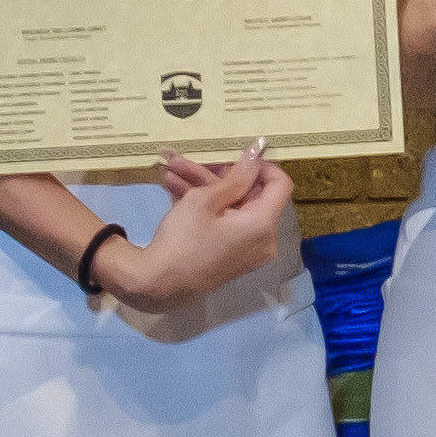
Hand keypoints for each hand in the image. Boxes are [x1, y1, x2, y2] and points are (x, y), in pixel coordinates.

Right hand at [101, 147, 298, 306]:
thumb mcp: (205, 200)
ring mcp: (246, 249)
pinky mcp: (229, 254)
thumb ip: (236, 175)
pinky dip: (202, 205)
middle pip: (248, 194)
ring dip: (201, 185)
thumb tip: (259, 151)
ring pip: (229, 206)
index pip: (280, 184)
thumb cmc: (183, 240)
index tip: (235, 155)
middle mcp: (262, 239)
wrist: (156, 285)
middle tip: (187, 159)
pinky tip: (172, 185)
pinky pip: (222, 222)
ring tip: (170, 167)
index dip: (260, 166)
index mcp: (263, 225)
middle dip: (216, 173)